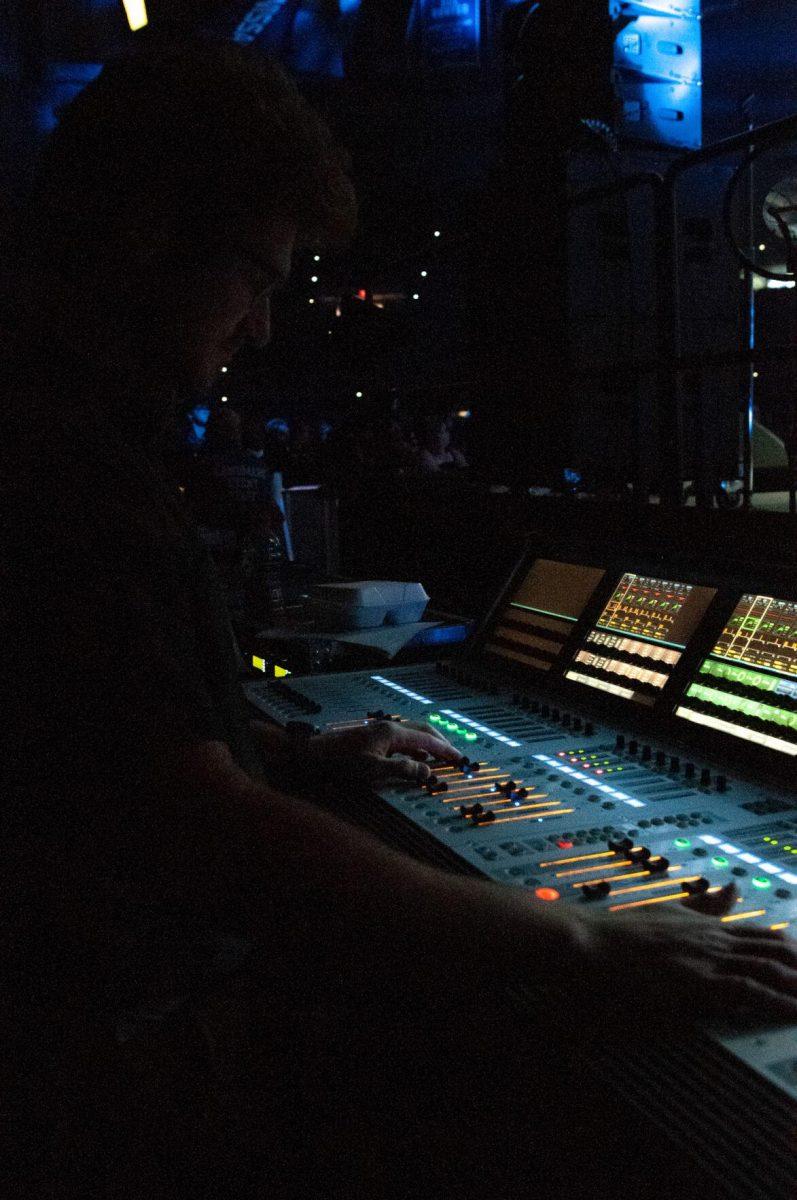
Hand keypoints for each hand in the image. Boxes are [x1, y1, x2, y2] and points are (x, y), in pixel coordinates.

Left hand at [308, 719, 460, 783]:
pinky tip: (413, 760)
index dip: (445, 750)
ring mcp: (380, 732)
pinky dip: (414, 749)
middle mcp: (388, 728)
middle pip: (422, 732)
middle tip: (454, 756)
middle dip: (440, 743)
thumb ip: (403, 771)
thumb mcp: (374, 771)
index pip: (427, 740)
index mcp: (392, 733)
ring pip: (412, 735)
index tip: (460, 758)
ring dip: (427, 746)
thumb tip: (428, 772)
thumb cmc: (341, 764)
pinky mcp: (372, 739)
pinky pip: (401, 741)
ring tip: (439, 758)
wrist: (314, 755)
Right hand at [578, 883, 796, 1026]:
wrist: (596, 940)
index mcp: (711, 926)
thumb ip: (707, 904)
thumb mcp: (672, 909)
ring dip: (796, 985)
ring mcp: (707, 960)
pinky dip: (772, 1000)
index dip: (795, 951)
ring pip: (767, 970)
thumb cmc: (627, 930)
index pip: (766, 936)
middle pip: (775, 952)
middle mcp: (716, 940)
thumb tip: (734, 886)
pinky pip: (745, 990)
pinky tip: (789, 1011)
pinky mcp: (696, 981)